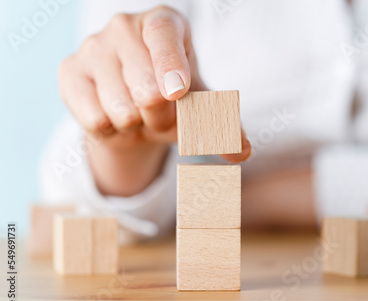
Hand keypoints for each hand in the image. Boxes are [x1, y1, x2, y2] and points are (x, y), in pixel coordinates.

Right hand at [59, 6, 250, 195]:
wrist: (133, 106)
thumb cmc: (172, 99)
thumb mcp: (199, 107)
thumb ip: (222, 127)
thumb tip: (242, 152)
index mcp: (164, 24)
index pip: (164, 37)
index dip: (171, 64)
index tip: (178, 91)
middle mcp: (125, 26)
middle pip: (146, 89)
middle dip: (161, 117)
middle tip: (160, 109)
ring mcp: (93, 46)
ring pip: (120, 110)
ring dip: (136, 126)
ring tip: (137, 112)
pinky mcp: (69, 71)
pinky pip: (95, 120)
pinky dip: (111, 131)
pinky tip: (114, 115)